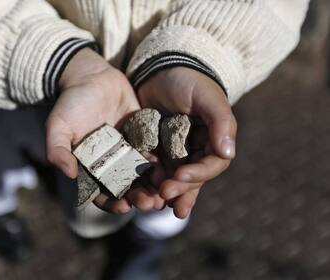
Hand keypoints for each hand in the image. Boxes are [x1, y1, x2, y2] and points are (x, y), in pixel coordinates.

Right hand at [46, 48, 163, 213]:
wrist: (91, 76)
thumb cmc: (71, 102)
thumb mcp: (58, 126)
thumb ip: (58, 150)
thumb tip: (69, 174)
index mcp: (91, 166)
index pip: (101, 193)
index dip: (111, 203)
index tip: (123, 206)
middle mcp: (111, 163)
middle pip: (126, 188)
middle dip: (138, 198)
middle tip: (149, 203)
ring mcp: (128, 150)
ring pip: (143, 174)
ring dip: (153, 186)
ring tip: (163, 192)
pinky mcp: (143, 136)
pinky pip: (154, 152)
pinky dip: (162, 163)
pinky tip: (170, 170)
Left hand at [138, 67, 236, 217]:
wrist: (159, 69)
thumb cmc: (188, 80)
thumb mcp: (206, 97)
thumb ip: (220, 122)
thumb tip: (227, 153)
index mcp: (212, 141)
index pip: (211, 165)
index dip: (198, 175)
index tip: (180, 177)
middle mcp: (194, 151)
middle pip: (190, 178)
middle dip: (179, 190)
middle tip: (164, 197)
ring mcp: (173, 152)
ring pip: (171, 179)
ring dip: (162, 193)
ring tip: (149, 204)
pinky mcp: (153, 150)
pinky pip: (150, 170)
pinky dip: (145, 182)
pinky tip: (136, 192)